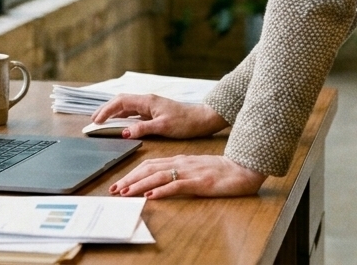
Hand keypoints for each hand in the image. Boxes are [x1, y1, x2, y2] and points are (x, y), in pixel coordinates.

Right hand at [91, 94, 227, 139]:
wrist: (202, 119)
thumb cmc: (185, 122)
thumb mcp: (163, 127)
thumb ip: (142, 129)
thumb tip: (124, 132)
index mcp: (147, 101)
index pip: (121, 102)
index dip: (106, 110)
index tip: (96, 120)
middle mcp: (147, 101)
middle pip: (121, 102)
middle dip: (106, 110)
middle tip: (94, 120)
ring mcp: (150, 106)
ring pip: (127, 107)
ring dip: (114, 113)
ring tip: (102, 121)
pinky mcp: (154, 111)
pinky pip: (134, 112)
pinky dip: (124, 117)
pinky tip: (120, 124)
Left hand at [109, 154, 265, 198]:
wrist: (242, 168)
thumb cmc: (220, 171)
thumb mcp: (194, 169)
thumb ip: (178, 173)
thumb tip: (158, 183)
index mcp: (179, 160)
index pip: (150, 164)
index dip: (132, 173)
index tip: (119, 183)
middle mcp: (181, 163)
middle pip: (149, 169)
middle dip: (130, 179)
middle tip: (114, 189)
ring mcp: (190, 172)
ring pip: (159, 176)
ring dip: (140, 185)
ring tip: (126, 193)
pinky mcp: (200, 183)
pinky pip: (178, 186)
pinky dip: (163, 190)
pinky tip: (152, 196)